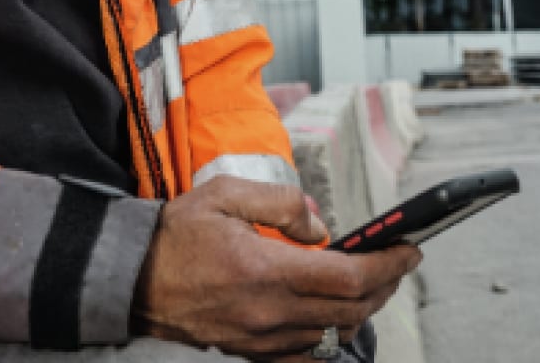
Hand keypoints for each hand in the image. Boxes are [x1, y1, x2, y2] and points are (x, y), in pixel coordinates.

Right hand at [132, 177, 420, 360]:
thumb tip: (321, 226)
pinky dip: (332, 338)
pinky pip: (306, 356)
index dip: (388, 264)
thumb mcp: (225, 194)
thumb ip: (280, 203)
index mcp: (266, 270)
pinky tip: (339, 321)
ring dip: (362, 310)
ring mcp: (261, 339)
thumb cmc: (175, 234)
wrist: (130, 279)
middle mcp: (269, 312)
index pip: (350, 276)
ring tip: (370, 285)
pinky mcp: (250, 352)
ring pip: (335, 334)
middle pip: (352, 309)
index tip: (409, 249)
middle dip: (385, 285)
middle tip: (397, 264)